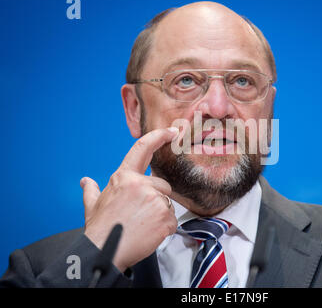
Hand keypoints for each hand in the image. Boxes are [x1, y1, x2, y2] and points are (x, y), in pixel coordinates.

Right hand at [80, 127, 178, 271]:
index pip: (143, 148)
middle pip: (162, 185)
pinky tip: (150, 233)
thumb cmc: (100, 229)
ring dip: (159, 214)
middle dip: (156, 198)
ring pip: (168, 203)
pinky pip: (172, 220)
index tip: (171, 132)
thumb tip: (85, 181)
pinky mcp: (165, 217)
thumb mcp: (92, 206)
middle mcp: (141, 185)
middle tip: (140, 214)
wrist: (104, 252)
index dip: (159, 136)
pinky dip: (164, 228)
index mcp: (123, 177)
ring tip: (142, 225)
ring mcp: (155, 200)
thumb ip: (91, 190)